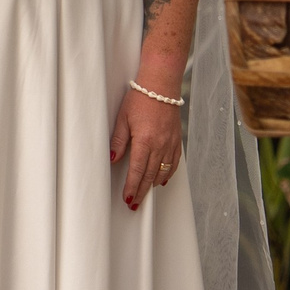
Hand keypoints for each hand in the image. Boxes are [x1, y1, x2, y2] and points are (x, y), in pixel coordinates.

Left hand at [110, 81, 184, 210]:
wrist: (161, 85)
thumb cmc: (140, 98)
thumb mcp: (123, 118)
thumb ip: (118, 140)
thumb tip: (112, 159)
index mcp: (145, 141)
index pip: (138, 171)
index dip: (132, 187)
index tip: (128, 199)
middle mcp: (160, 145)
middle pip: (150, 175)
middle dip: (141, 191)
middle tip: (134, 204)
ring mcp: (170, 143)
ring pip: (163, 171)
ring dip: (153, 185)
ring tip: (145, 194)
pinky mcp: (176, 139)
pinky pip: (174, 162)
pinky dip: (168, 173)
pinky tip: (161, 179)